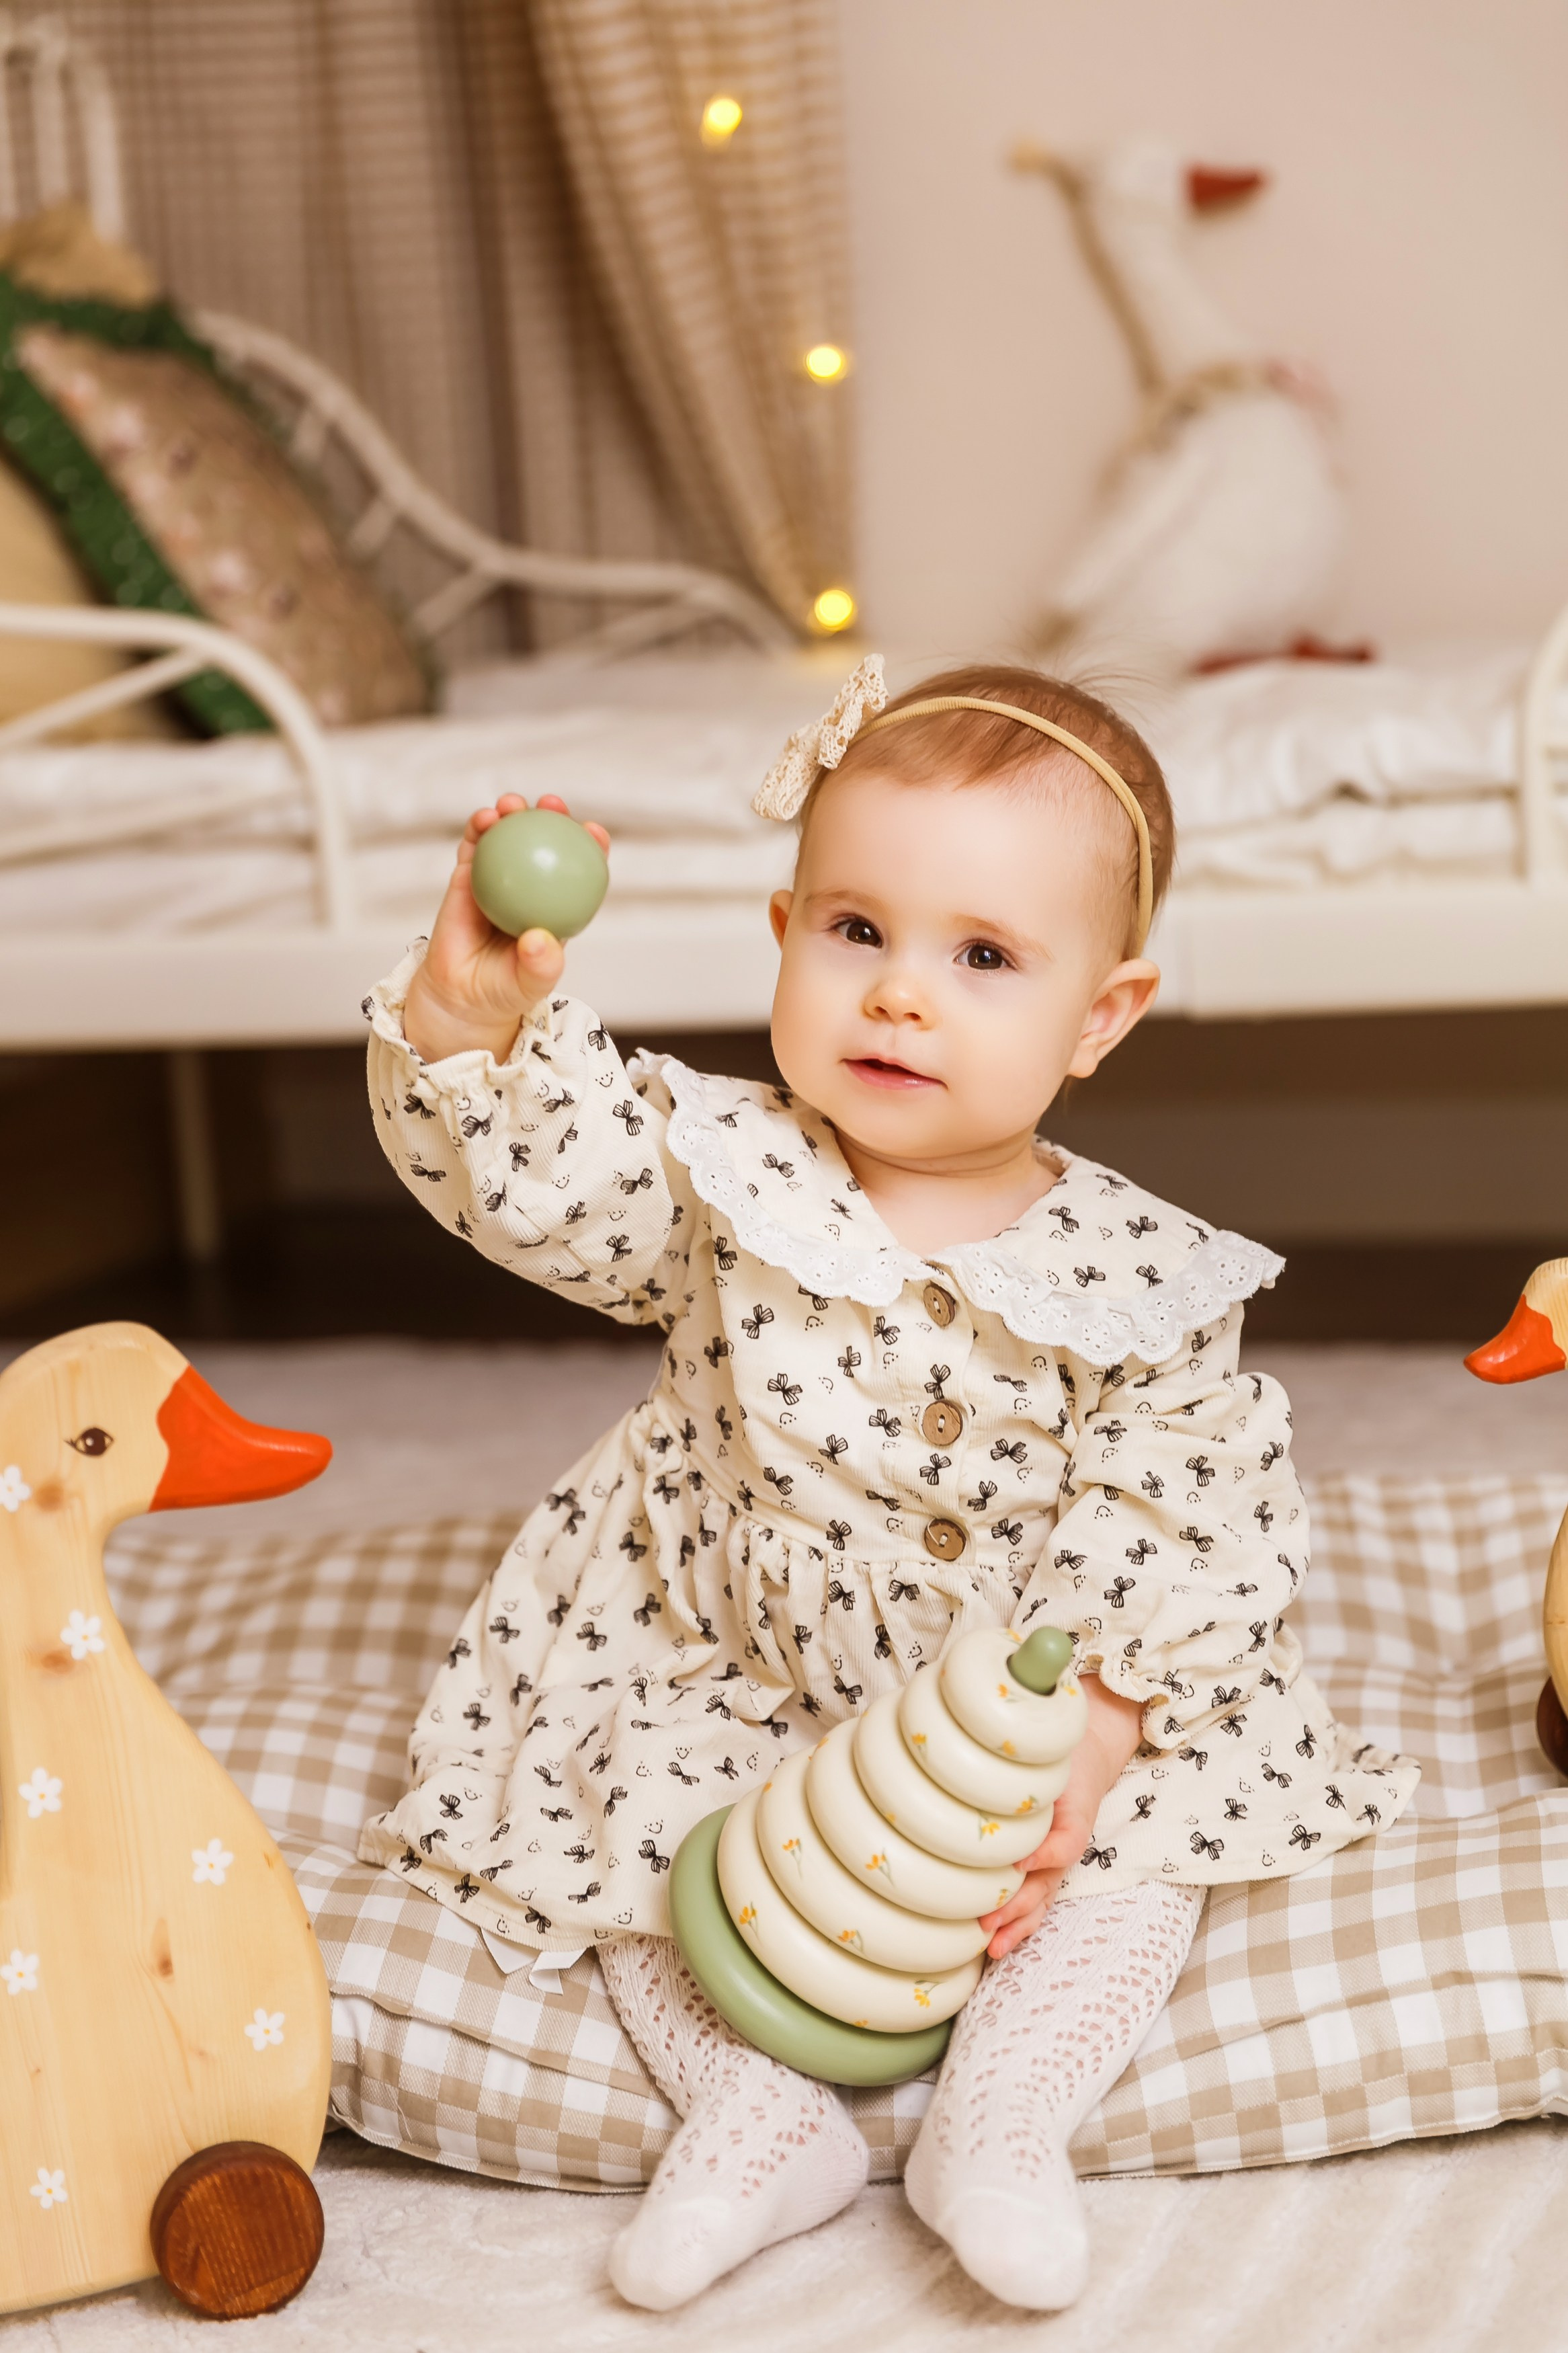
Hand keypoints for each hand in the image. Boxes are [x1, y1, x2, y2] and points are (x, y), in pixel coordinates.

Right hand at [404, 794, 610, 1065]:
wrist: (461, 995)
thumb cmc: (504, 990)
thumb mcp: (531, 984)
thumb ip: (541, 965)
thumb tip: (539, 938)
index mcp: (556, 905)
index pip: (581, 870)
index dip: (591, 847)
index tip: (594, 831)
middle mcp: (530, 886)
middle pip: (546, 842)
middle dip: (553, 816)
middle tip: (551, 804)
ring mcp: (499, 878)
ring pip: (509, 838)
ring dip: (512, 814)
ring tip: (510, 805)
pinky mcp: (468, 876)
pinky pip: (474, 847)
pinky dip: (478, 829)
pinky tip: (482, 820)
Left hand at [976, 1673, 1143, 1959]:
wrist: (1095, 1738)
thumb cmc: (1062, 1727)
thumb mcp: (1054, 1706)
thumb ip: (1037, 1684)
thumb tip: (1028, 1664)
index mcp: (1073, 1800)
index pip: (1065, 1837)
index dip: (1043, 1852)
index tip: (1015, 1862)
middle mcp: (1067, 1832)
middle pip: (1049, 1879)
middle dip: (1018, 1903)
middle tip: (985, 1920)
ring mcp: (1057, 1851)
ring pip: (1041, 1898)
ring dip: (1015, 1923)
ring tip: (987, 1947)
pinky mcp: (1043, 1861)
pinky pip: (1033, 1899)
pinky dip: (1015, 1924)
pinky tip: (989, 1948)